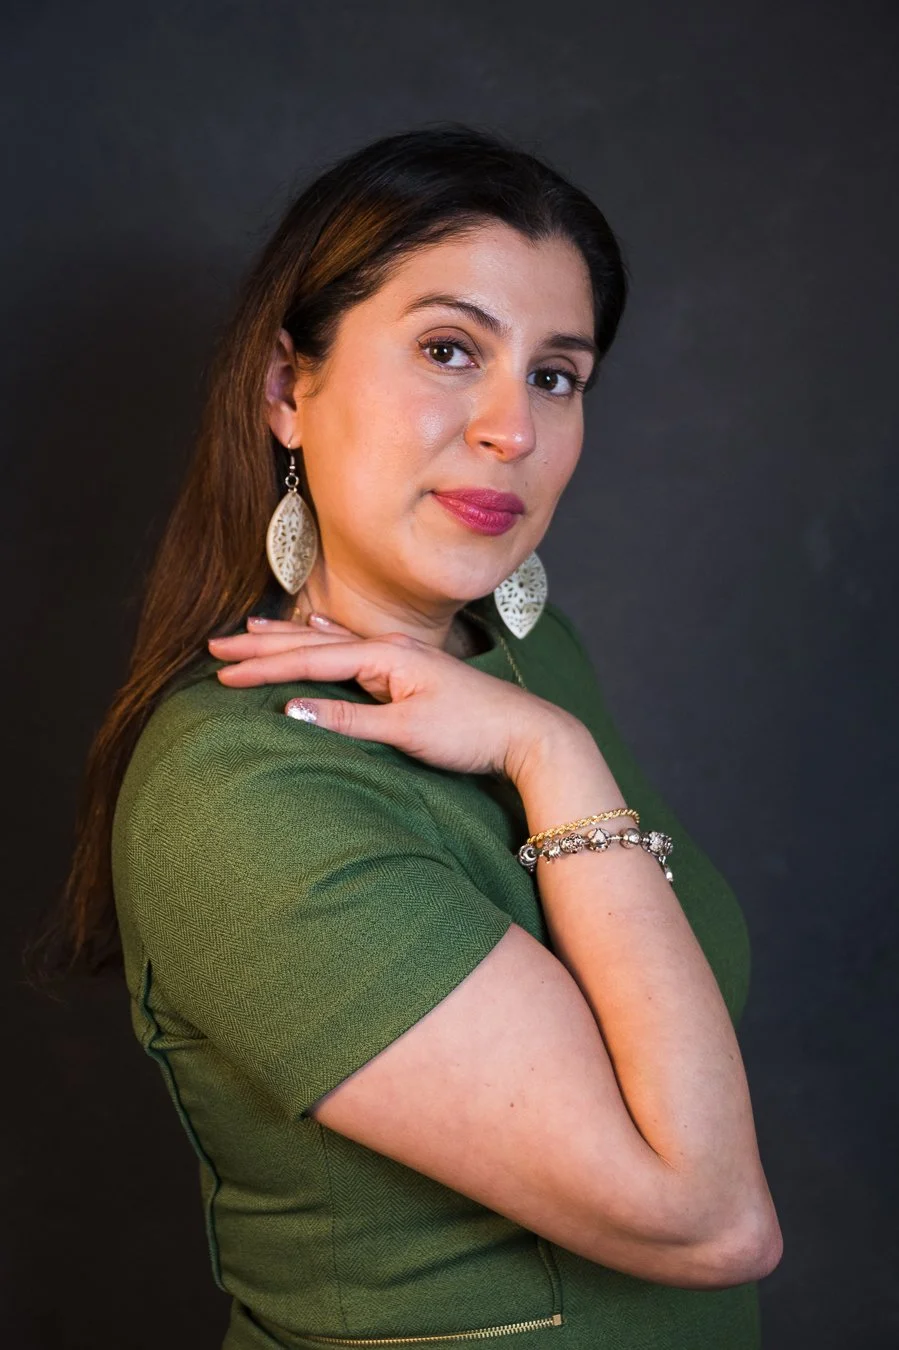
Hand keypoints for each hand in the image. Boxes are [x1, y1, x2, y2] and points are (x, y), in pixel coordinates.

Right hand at [207, 614, 572, 779]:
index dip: (262, 667)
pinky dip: (324, 639)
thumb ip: (348, 718)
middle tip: (215, 647)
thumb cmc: (472, 732)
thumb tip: (291, 709)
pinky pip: (351, 649)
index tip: (221, 675)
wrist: (527, 732)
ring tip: (251, 629)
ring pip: (329, 643)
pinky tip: (317, 629)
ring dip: (287, 638)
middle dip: (262, 645)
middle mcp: (389, 649)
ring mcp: (400, 658)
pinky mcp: (409, 672)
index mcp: (385, 657)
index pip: (310, 659)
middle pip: (312, 643)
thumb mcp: (407, 730)